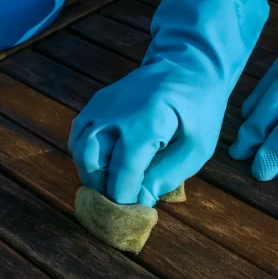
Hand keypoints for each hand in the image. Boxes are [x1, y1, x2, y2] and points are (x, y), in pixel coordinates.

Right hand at [69, 0, 269, 206]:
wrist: (188, 62)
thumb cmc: (198, 107)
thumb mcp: (198, 146)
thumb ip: (168, 174)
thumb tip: (141, 198)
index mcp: (145, 123)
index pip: (123, 171)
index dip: (123, 197)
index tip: (130, 215)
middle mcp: (114, 114)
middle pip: (90, 159)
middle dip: (100, 187)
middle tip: (116, 202)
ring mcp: (101, 105)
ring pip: (79, 147)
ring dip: (89, 171)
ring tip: (108, 185)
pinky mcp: (97, 102)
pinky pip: (80, 133)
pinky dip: (84, 153)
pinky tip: (101, 163)